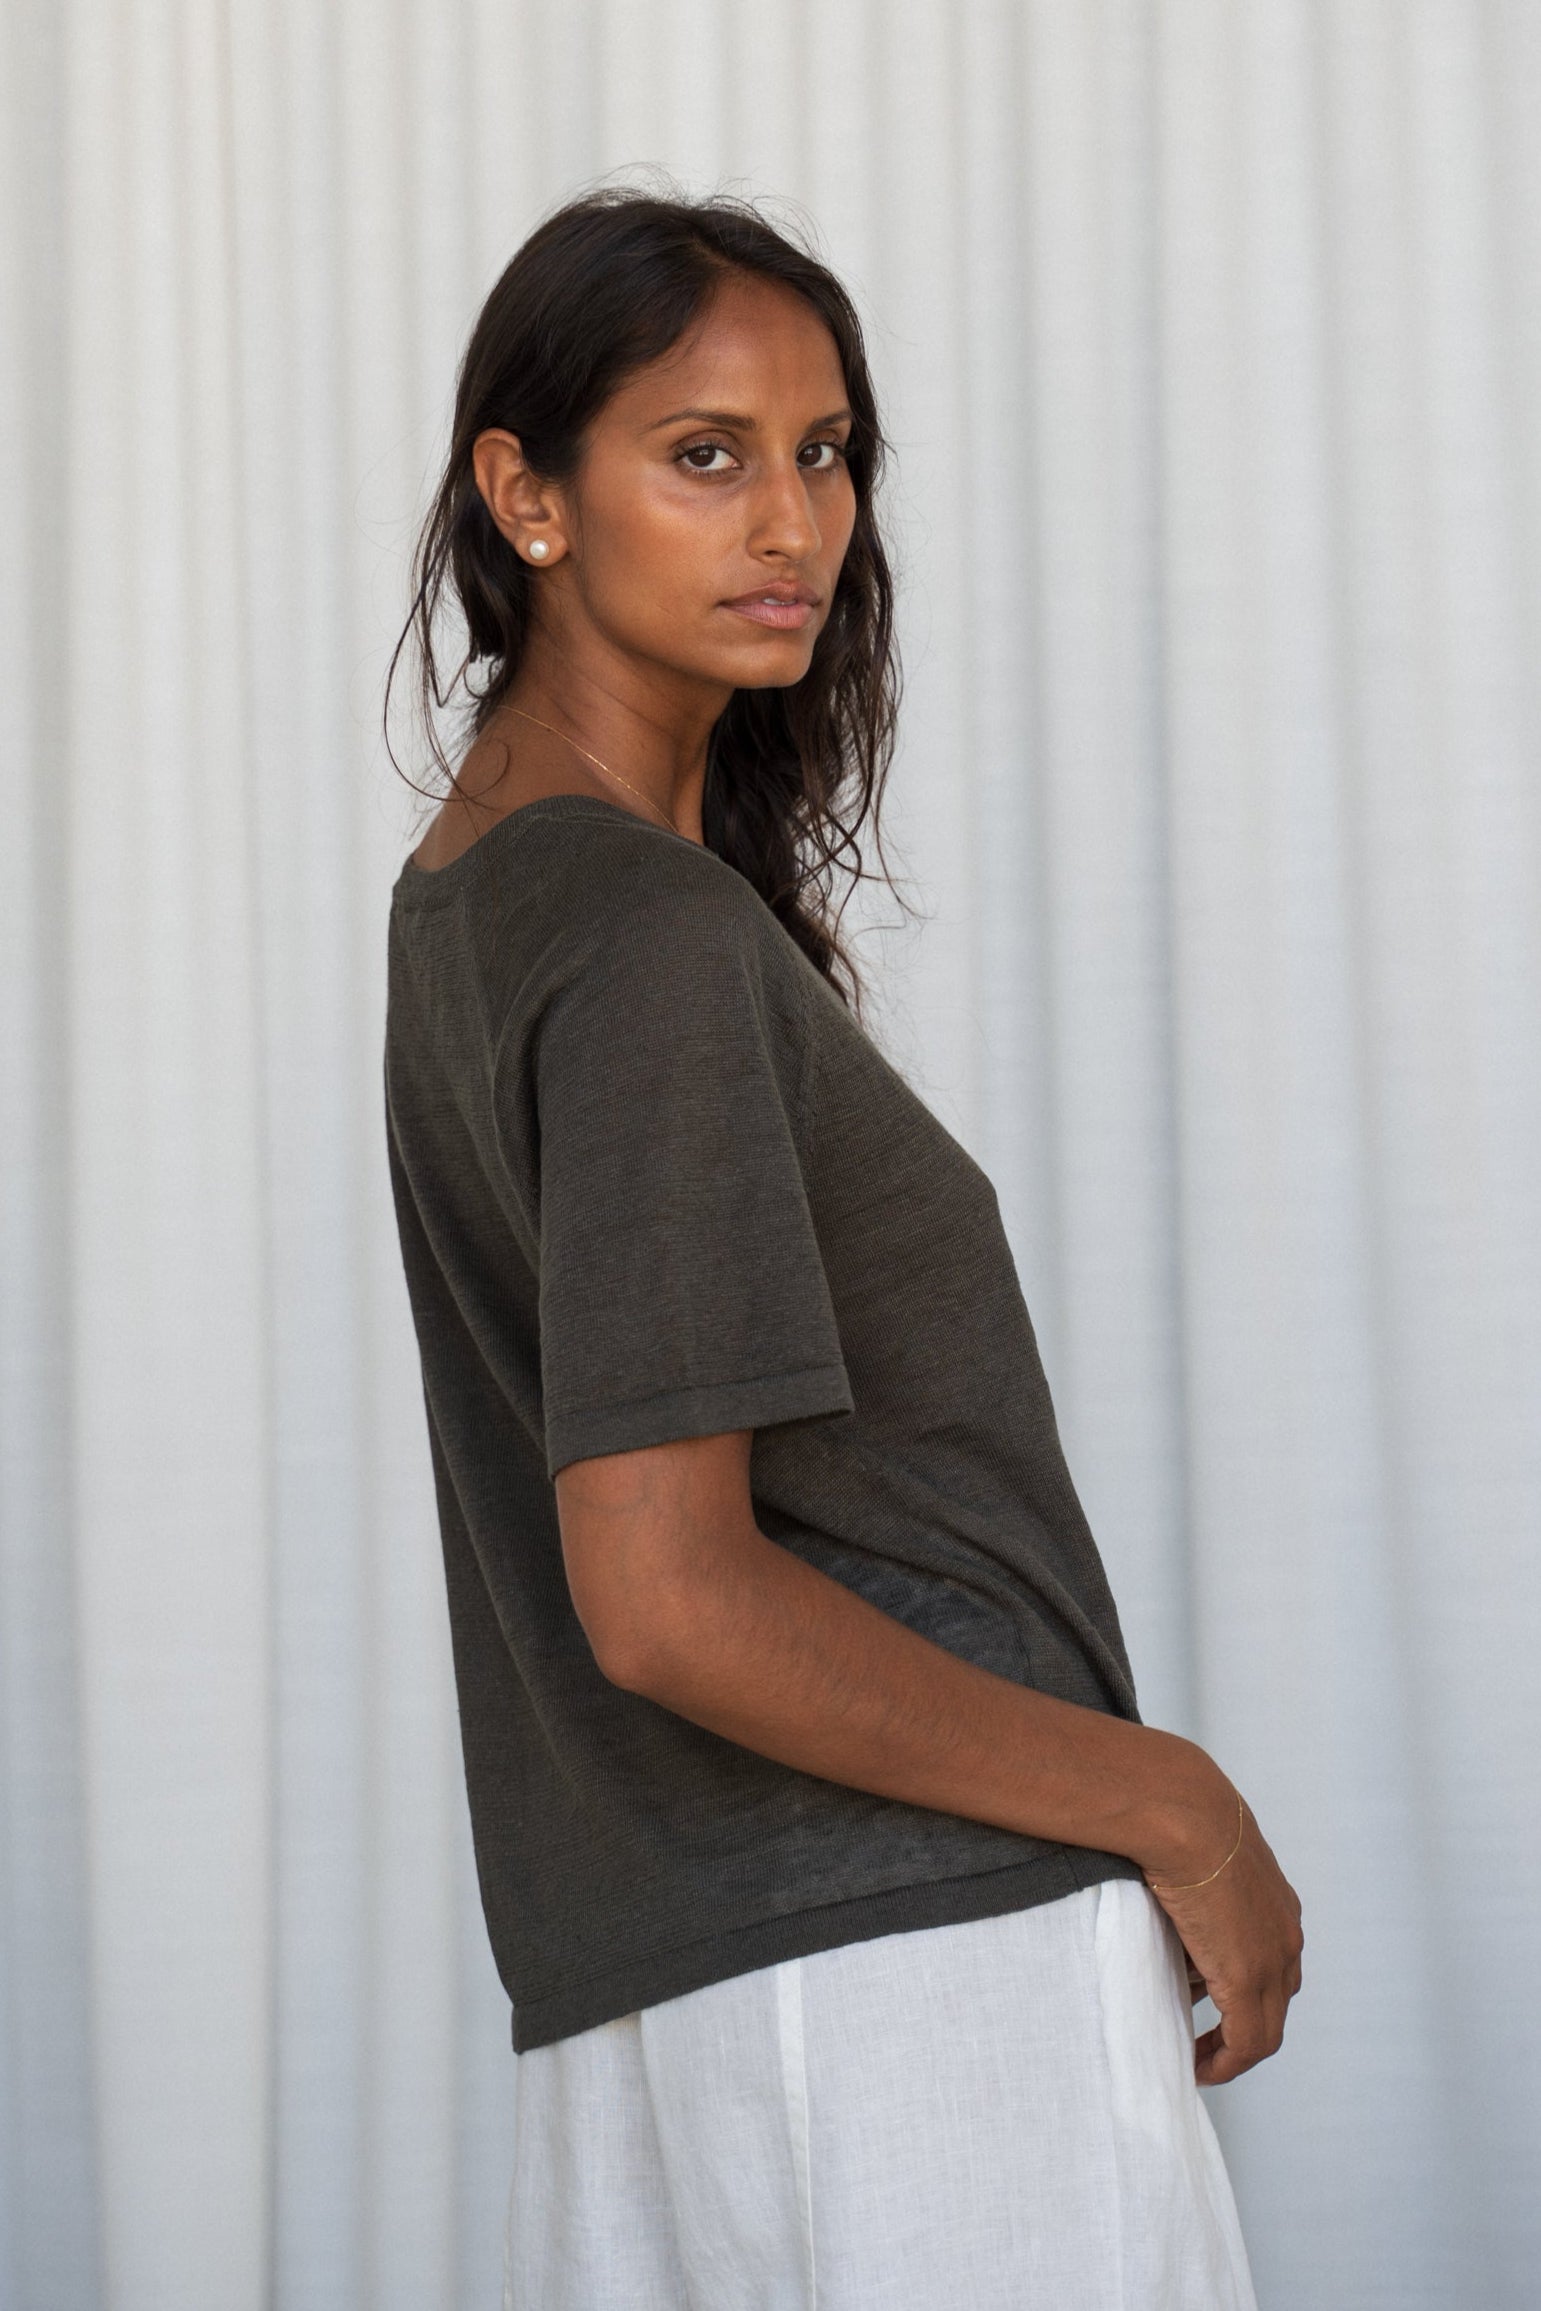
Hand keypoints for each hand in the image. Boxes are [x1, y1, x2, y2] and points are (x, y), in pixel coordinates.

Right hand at [1145, 1793, 1303, 2085]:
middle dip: (1243, 2025)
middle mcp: (1285, 1936)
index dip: (1247, 1988)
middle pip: (1275, 2000)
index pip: (1273, 1960)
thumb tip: (1167, 1894)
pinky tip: (1203, 2069)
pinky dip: (1228, 2064)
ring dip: (1234, 2047)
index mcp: (1276, 1902)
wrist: (1184, 1813)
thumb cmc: (1179, 1815)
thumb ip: (1195, 1876)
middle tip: (1209, 2041)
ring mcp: (1273, 1960)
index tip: (1212, 2000)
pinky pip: (1248, 2044)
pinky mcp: (1248, 1980)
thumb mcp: (1197, 1849)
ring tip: (1201, 2058)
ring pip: (1266, 2027)